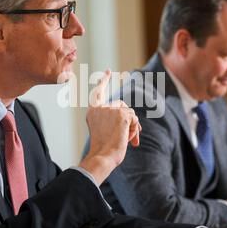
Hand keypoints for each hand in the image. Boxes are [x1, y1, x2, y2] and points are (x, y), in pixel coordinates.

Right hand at [79, 70, 141, 184]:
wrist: (103, 156)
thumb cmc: (104, 150)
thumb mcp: (105, 132)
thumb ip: (113, 120)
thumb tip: (132, 118)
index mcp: (92, 111)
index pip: (99, 92)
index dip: (104, 81)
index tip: (108, 71)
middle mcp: (99, 108)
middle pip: (121, 105)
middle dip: (128, 118)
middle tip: (133, 135)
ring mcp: (110, 110)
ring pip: (129, 113)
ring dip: (131, 127)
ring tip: (126, 140)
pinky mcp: (121, 114)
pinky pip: (134, 118)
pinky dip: (134, 129)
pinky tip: (127, 138)